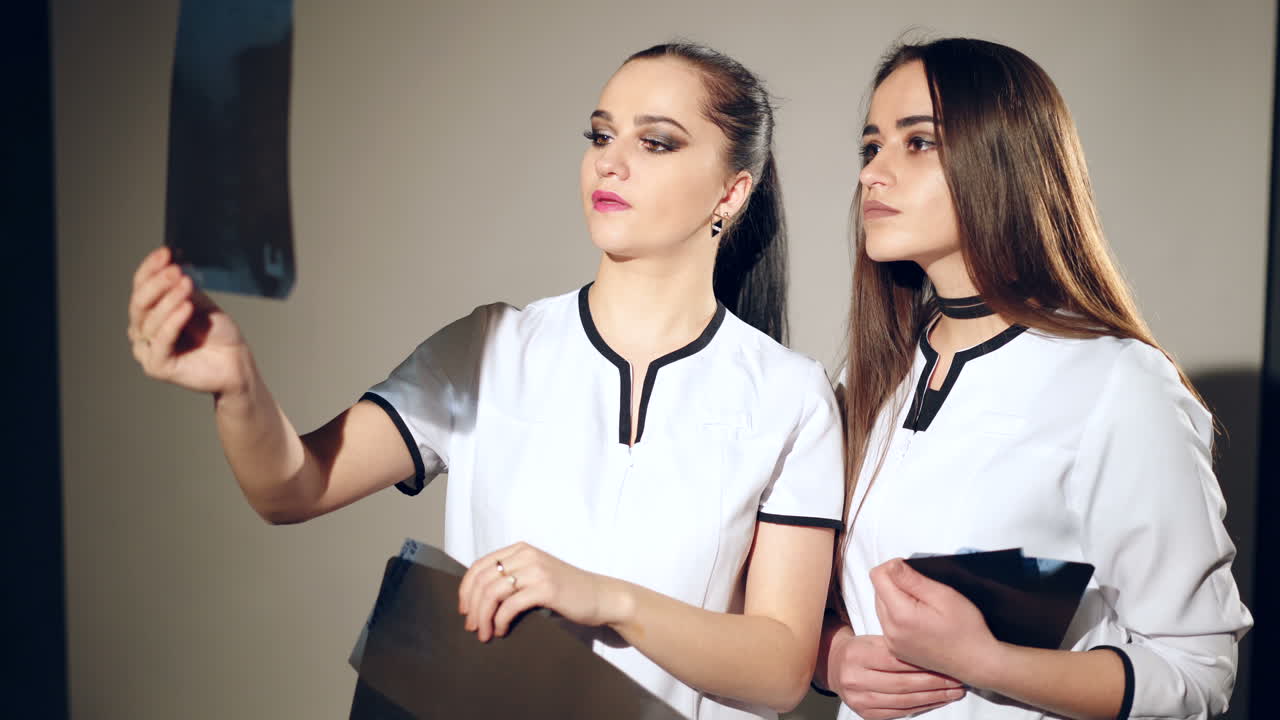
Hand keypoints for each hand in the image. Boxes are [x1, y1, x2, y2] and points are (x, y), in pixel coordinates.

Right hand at [128, 247, 248, 394]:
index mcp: (150, 312)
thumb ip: (182, 288)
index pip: (141, 286)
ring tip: (186, 286)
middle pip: (140, 302)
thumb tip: (171, 264)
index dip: (150, 268)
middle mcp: (143, 330)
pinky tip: (186, 308)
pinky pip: (161, 341)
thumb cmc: (217, 333)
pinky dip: (173, 322)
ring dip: (169, 300)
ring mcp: (148, 349)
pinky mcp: (156, 366)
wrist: (236, 360)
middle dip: (158, 283)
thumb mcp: (200, 302)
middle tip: (175, 270)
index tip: (165, 252)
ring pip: (150, 321)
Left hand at [457, 542, 620, 641]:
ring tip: (484, 633)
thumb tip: (477, 599)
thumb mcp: (535, 575)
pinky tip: (501, 631)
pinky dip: (500, 621)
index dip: (466, 589)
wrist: (600, 597)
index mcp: (521, 550)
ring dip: (483, 617)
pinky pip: (510, 605)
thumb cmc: (567, 591)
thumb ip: (512, 578)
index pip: (480, 566)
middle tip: (471, 627)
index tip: (464, 610)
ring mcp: (536, 570)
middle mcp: (526, 555)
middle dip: (472, 607)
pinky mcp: (545, 588)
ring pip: (492, 593)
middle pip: (482, 580)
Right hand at [827, 629, 964, 718]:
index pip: (896, 661)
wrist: (836, 667)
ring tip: (952, 692)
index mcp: (857, 655)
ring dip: (933, 698)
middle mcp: (855, 679)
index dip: (923, 663)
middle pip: (902, 683)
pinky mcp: (866, 714)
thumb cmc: (860, 650)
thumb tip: (932, 650)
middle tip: (955, 680)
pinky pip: (900, 712)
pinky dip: (922, 707)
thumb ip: (896, 644)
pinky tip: (936, 701)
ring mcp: (860, 700)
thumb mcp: (873, 639)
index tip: (945, 662)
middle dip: (934, 683)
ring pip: (904, 701)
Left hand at [870, 558, 1000, 682]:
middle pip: (878, 591)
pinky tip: (919, 618)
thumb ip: (912, 579)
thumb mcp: (943, 595)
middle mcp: (890, 631)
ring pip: (881, 606)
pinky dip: (899, 615)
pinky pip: (887, 623)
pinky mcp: (896, 650)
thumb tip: (891, 565)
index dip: (894, 567)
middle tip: (923, 590)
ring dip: (896, 599)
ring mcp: (892, 643)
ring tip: (923, 604)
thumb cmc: (967, 630)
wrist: (977, 662)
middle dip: (895, 583)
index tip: (912, 571)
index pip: (877, 576)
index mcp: (900, 615)